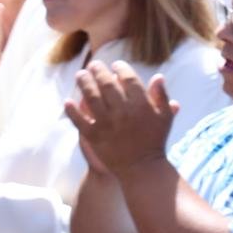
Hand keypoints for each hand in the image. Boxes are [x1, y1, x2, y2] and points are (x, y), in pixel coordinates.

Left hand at [63, 62, 177, 177]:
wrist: (142, 168)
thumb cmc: (155, 140)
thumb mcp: (165, 118)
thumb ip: (162, 96)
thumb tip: (158, 76)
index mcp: (141, 106)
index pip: (129, 80)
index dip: (121, 68)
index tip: (116, 64)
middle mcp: (123, 112)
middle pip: (107, 84)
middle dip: (99, 71)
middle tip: (94, 64)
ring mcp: (106, 124)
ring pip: (91, 98)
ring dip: (84, 83)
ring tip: (81, 75)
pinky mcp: (94, 136)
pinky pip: (79, 120)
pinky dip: (72, 110)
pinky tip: (68, 101)